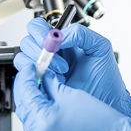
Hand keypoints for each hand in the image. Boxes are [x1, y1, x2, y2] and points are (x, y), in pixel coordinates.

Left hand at [13, 58, 130, 130]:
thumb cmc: (103, 124)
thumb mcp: (73, 95)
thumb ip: (51, 85)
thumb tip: (41, 77)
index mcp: (44, 120)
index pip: (25, 91)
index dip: (27, 76)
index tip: (32, 69)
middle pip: (25, 109)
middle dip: (29, 93)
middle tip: (37, 81)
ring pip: (32, 125)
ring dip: (36, 111)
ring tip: (48, 100)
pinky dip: (44, 127)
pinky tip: (54, 118)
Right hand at [16, 17, 130, 122]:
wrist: (108, 103)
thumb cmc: (106, 79)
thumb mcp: (99, 47)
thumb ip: (81, 33)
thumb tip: (58, 36)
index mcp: (62, 41)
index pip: (38, 27)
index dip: (39, 32)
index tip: (49, 41)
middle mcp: (50, 54)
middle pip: (27, 41)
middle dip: (40, 50)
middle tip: (58, 60)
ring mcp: (44, 71)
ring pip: (23, 59)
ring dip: (39, 64)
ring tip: (61, 73)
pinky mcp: (41, 87)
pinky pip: (25, 78)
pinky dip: (34, 77)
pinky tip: (52, 82)